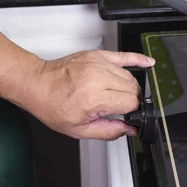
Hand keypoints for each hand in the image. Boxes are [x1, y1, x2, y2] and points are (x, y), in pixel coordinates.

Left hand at [19, 50, 154, 139]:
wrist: (37, 84)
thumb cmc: (52, 106)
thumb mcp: (78, 130)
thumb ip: (109, 131)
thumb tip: (131, 129)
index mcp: (95, 98)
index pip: (131, 103)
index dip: (132, 112)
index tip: (129, 117)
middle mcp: (99, 78)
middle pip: (134, 89)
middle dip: (133, 101)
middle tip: (122, 108)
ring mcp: (99, 64)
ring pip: (130, 77)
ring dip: (131, 88)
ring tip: (119, 96)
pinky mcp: (98, 55)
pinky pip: (124, 56)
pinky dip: (138, 59)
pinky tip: (149, 63)